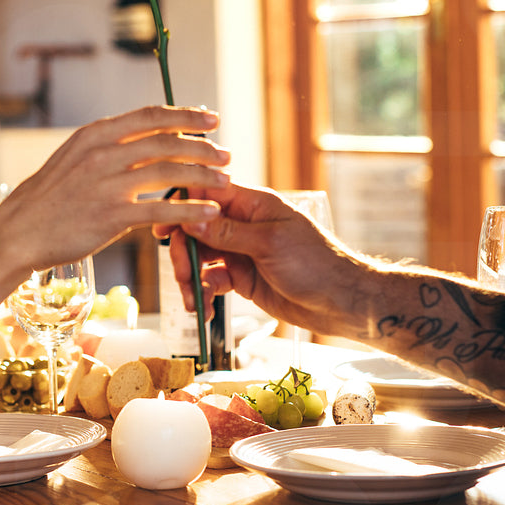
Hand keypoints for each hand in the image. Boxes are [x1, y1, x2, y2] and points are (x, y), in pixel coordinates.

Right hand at [0, 106, 230, 268]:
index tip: (211, 118)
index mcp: (95, 134)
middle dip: (203, 146)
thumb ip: (107, 146)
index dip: (185, 116)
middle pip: (167, 141)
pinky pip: (161, 208)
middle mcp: (103, 153)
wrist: (19, 232)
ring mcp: (107, 184)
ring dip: (204, 175)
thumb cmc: (48, 199)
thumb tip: (142, 137)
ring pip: (170, 171)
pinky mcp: (111, 216)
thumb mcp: (73, 158)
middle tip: (226, 152)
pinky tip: (209, 212)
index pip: (150, 116)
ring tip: (226, 180)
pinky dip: (191, 209)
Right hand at [167, 183, 358, 336]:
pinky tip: (205, 310)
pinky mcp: (242, 278)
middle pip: (196, 229)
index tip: (163, 226)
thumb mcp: (269, 243)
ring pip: (200, 257)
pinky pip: (211, 281)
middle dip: (184, 253)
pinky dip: (203, 294)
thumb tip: (191, 216)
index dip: (183, 207)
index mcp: (253, 205)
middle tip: (183, 275)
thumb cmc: (316, 264)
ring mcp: (241, 252)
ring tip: (195, 302)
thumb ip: (227, 231)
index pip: (208, 194)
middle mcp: (244, 225)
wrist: (341, 302)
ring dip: (190, 279)